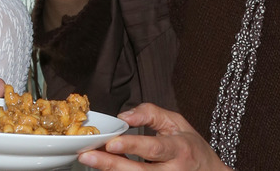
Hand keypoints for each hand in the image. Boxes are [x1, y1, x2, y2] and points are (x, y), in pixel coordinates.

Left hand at [77, 104, 230, 170]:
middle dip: (111, 164)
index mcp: (179, 149)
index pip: (154, 148)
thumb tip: (125, 115)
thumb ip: (151, 113)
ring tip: (91, 162)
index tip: (112, 142)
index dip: (133, 146)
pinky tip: (106, 169)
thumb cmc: (191, 147)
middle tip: (87, 156)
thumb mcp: (177, 123)